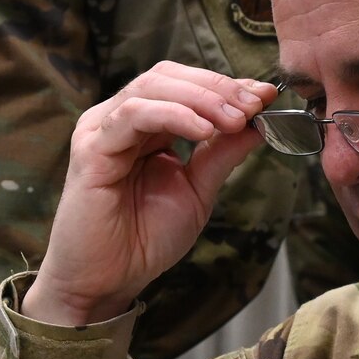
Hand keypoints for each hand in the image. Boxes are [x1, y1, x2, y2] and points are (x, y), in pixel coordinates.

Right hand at [23, 64, 275, 326]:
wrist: (107, 282)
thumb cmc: (143, 241)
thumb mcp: (197, 191)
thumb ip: (221, 154)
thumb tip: (258, 123)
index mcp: (144, 126)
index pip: (185, 86)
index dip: (226, 86)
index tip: (266, 95)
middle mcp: (120, 120)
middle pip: (168, 76)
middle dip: (217, 87)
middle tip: (252, 106)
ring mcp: (102, 130)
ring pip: (151, 87)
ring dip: (200, 98)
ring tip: (235, 119)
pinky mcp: (91, 149)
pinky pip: (133, 115)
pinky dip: (172, 115)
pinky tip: (202, 130)